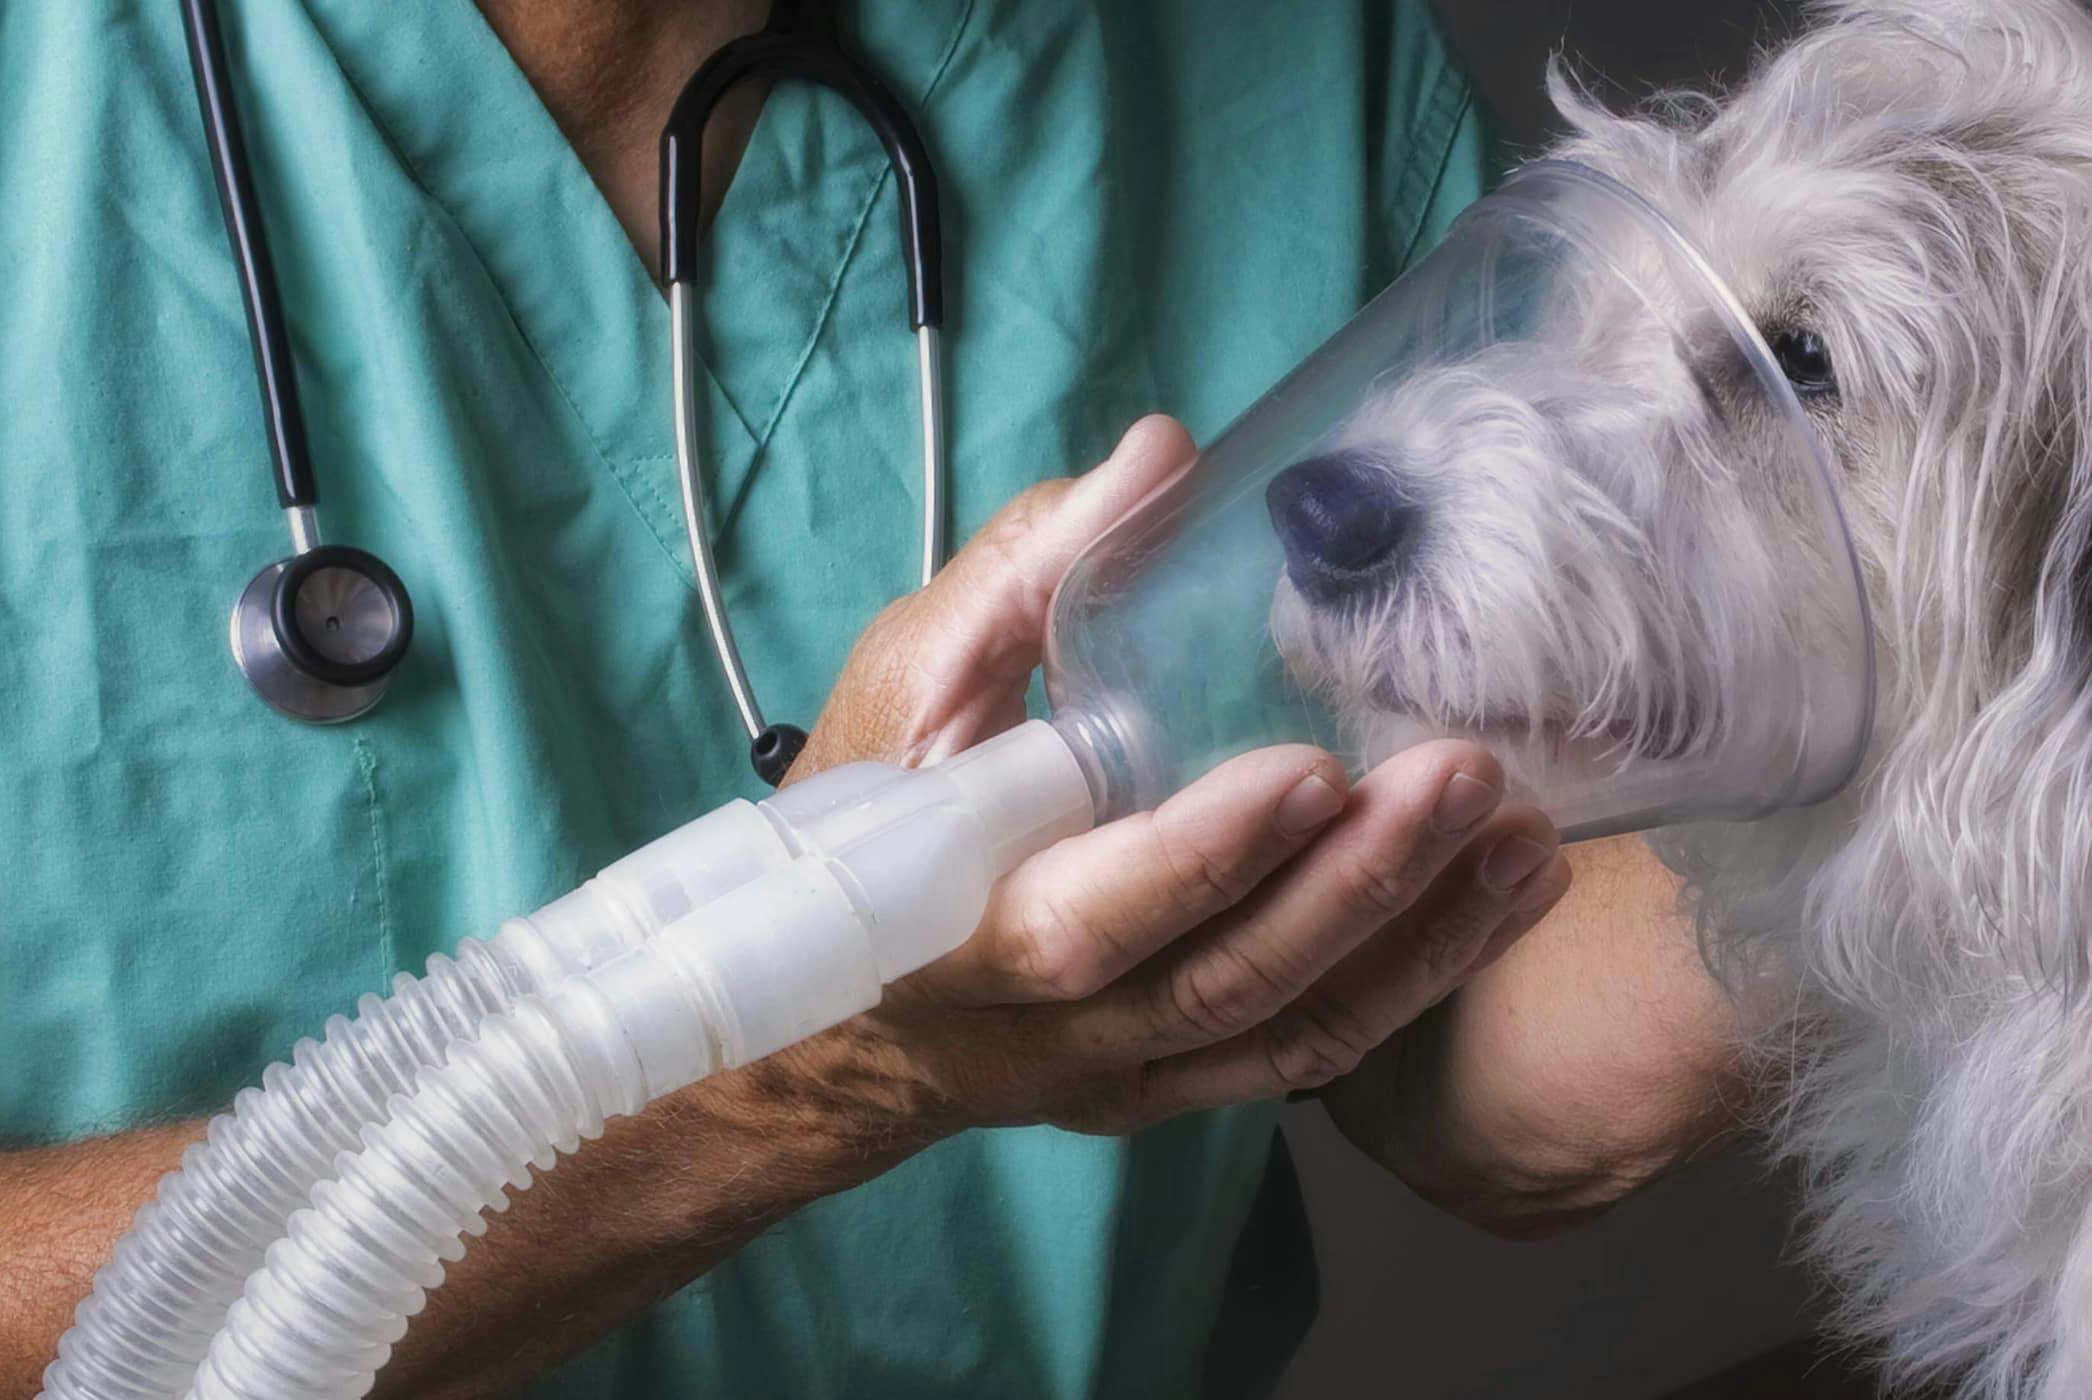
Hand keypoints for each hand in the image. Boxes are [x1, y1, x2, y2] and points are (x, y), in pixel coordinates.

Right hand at [778, 417, 1572, 1142]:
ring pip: (1284, 1029)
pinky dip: (1417, 981)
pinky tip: (1502, 901)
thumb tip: (1162, 455)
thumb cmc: (867, 820)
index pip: (1086, 916)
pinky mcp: (1178, 1084)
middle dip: (1355, 885)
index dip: (1202, 856)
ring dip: (1416, 938)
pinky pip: (1308, 1054)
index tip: (1315, 768)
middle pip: (1220, 981)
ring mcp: (1123, 1070)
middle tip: (1469, 779)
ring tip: (1524, 841)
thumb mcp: (907, 681)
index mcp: (959, 924)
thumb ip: (1025, 574)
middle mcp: (1050, 1027)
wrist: (844, 1015)